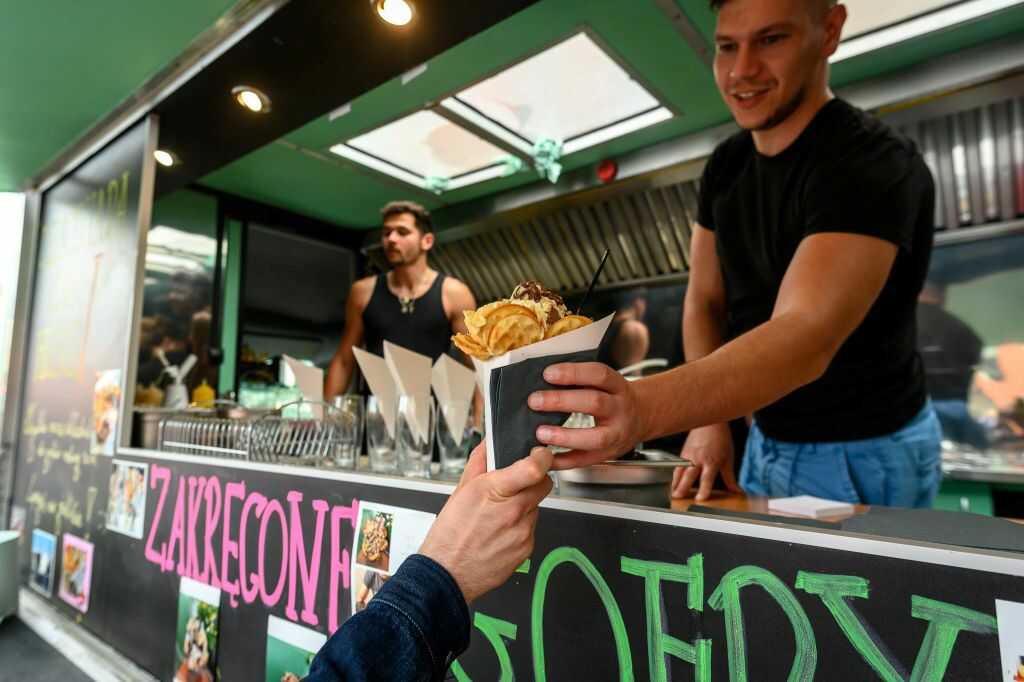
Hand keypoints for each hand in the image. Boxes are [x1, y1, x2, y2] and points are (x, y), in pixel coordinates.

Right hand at [419, 444, 552, 602]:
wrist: (448, 574)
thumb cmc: (449, 534)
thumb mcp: (460, 491)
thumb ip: (479, 463)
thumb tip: (488, 443)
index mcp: (495, 492)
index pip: (534, 468)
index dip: (542, 458)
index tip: (540, 455)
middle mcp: (513, 512)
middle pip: (543, 485)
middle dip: (534, 481)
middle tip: (516, 486)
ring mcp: (523, 532)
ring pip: (536, 507)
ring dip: (524, 506)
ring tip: (499, 516)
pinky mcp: (527, 549)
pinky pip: (531, 529)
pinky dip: (520, 527)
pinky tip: (500, 533)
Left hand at [527, 362, 643, 469]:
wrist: (642, 418)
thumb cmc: (615, 398)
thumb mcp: (606, 383)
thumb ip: (581, 381)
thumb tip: (542, 379)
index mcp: (618, 387)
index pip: (599, 375)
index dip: (573, 373)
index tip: (548, 374)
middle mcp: (620, 409)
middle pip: (595, 403)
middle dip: (562, 401)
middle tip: (535, 401)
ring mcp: (616, 434)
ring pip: (595, 437)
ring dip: (565, 436)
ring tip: (541, 433)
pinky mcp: (608, 454)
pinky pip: (586, 461)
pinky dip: (564, 461)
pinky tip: (547, 458)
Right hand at [671, 423, 740, 500]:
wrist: (710, 423)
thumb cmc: (720, 439)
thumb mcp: (728, 459)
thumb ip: (730, 477)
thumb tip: (736, 491)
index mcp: (711, 461)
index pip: (706, 478)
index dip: (703, 489)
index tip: (700, 498)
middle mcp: (698, 459)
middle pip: (688, 475)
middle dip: (682, 487)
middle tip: (677, 497)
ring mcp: (689, 455)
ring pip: (679, 470)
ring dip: (675, 482)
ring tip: (671, 492)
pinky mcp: (683, 452)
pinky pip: (677, 465)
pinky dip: (674, 474)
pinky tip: (672, 481)